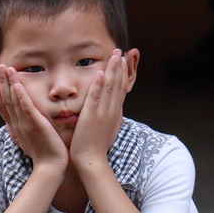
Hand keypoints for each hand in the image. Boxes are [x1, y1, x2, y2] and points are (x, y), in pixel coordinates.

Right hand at [0, 65, 68, 170]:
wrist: (50, 167)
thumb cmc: (43, 154)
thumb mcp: (29, 139)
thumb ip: (24, 128)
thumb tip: (19, 124)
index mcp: (15, 127)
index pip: (2, 106)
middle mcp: (17, 124)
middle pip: (5, 100)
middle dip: (1, 82)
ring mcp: (26, 124)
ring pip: (13, 100)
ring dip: (9, 83)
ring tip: (6, 68)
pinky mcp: (36, 125)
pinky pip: (27, 108)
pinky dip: (21, 96)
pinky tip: (17, 85)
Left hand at [69, 49, 126, 168]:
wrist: (91, 161)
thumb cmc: (95, 148)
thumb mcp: (107, 131)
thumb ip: (112, 119)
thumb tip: (118, 112)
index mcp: (113, 113)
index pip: (120, 90)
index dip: (122, 74)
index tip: (123, 61)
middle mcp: (110, 111)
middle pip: (118, 85)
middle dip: (119, 67)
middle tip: (120, 51)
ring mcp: (102, 113)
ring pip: (110, 87)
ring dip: (112, 70)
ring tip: (114, 55)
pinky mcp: (91, 116)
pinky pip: (96, 97)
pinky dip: (99, 84)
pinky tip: (101, 72)